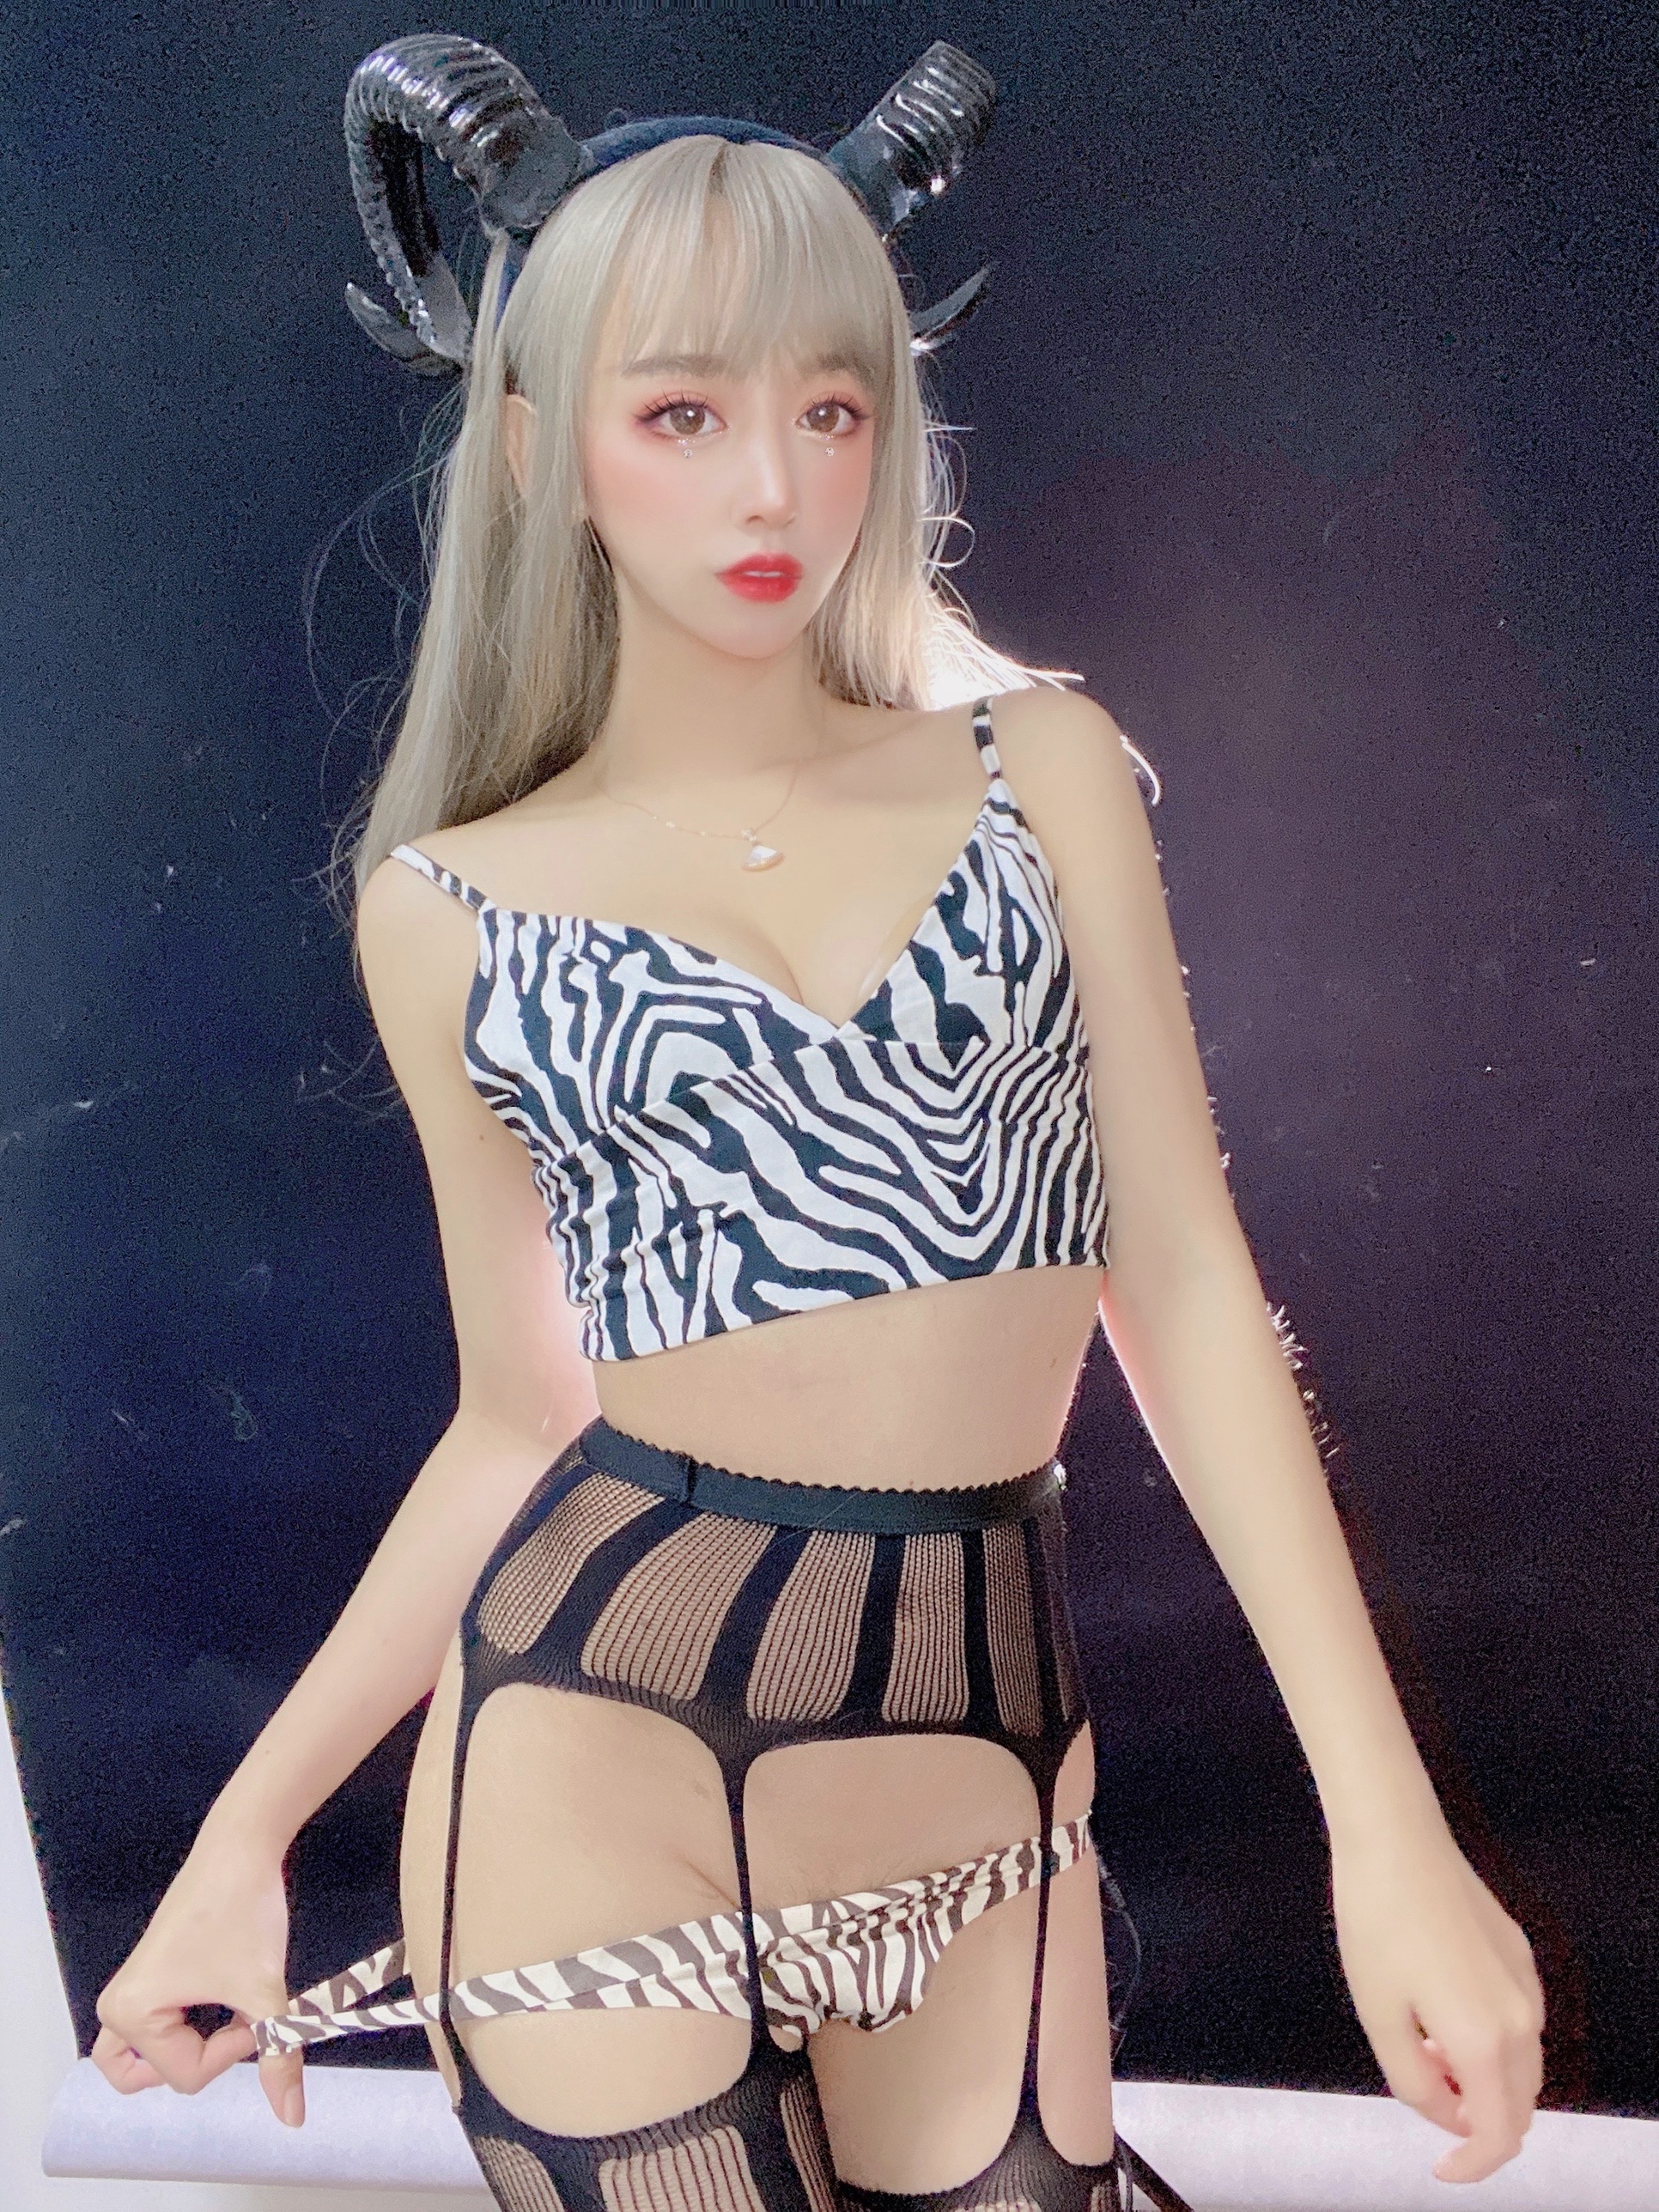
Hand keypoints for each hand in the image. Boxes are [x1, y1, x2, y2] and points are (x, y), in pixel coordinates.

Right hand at [92, 1829, 303, 2127]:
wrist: (241, 1849)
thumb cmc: (244, 1914)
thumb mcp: (264, 1991)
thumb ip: (278, 2056)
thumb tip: (292, 2117)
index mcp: (129, 2014)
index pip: (185, 2076)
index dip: (233, 2050)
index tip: (257, 2010)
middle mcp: (115, 2008)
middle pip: (154, 2078)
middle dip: (202, 2059)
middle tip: (235, 2021)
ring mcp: (127, 1993)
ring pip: (145, 2060)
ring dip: (190, 2049)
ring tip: (226, 2013)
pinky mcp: (146, 1980)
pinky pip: (156, 2032)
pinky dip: (187, 2030)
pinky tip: (221, 2000)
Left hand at [1332, 1822, 1544, 2181]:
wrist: (1394, 1839)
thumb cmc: (1376, 1924)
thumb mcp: (1380, 2016)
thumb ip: (1415, 2083)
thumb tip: (1448, 2113)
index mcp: (1487, 2042)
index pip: (1500, 2134)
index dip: (1474, 2164)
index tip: (1442, 2168)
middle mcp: (1523, 2017)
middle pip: (1519, 2104)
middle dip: (1477, 2119)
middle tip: (1423, 2095)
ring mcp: (1526, 1981)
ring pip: (1522, 2063)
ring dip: (1483, 2079)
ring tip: (1421, 2047)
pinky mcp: (1519, 1952)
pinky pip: (1517, 2021)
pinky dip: (1489, 2041)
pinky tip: (1438, 2010)